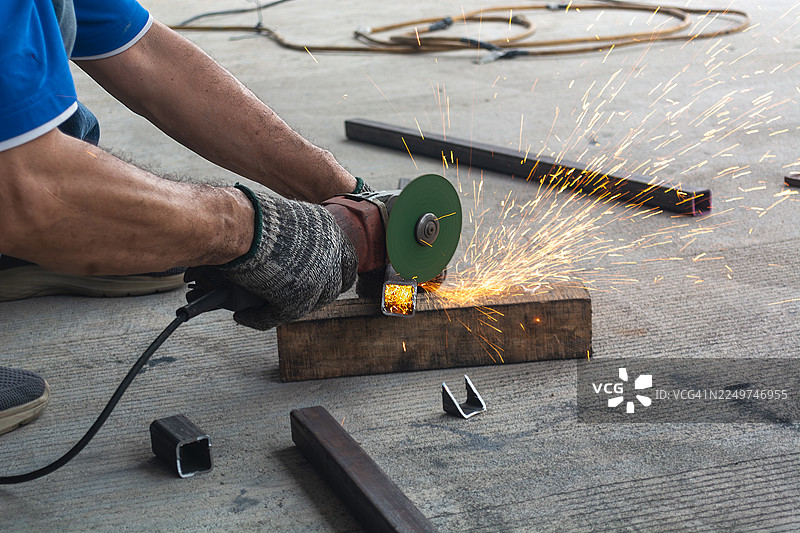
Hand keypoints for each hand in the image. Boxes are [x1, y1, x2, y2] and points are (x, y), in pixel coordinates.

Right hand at [185, 185, 356, 329]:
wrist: (243, 224)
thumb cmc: (256, 214)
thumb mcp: (290, 218)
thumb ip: (299, 236)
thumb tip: (289, 249)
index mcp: (331, 232)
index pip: (348, 262)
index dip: (338, 274)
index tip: (328, 279)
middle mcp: (330, 257)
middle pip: (332, 288)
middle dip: (316, 294)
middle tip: (293, 295)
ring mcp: (315, 281)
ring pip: (307, 306)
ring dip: (288, 308)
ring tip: (266, 307)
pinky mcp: (293, 300)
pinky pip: (276, 317)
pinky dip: (259, 318)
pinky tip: (245, 317)